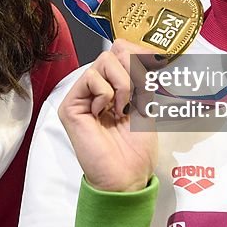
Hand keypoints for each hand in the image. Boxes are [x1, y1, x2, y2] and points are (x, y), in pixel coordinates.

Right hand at [57, 39, 160, 192]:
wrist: (126, 175)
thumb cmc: (136, 149)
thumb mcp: (147, 105)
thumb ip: (142, 79)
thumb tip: (149, 54)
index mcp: (114, 86)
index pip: (121, 50)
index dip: (138, 51)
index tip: (155, 62)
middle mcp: (96, 87)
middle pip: (113, 51)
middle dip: (132, 69)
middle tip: (137, 95)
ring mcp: (82, 95)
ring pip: (104, 61)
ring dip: (122, 84)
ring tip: (123, 109)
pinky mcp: (71, 105)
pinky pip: (91, 79)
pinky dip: (106, 94)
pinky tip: (105, 113)